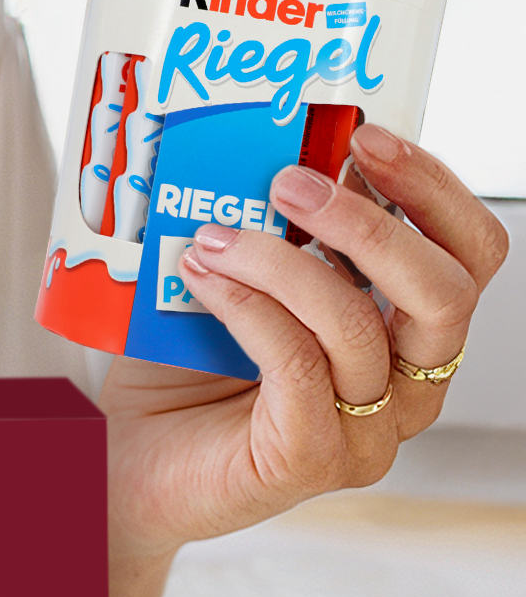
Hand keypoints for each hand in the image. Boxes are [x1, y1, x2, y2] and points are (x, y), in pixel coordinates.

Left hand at [105, 125, 508, 555]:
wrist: (127, 456)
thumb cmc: (182, 368)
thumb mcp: (243, 278)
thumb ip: (280, 226)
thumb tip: (288, 147)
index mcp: (406, 334)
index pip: (470, 255)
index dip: (432, 188)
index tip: (366, 135)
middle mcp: (405, 387)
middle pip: (446, 293)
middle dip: (368, 222)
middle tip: (288, 180)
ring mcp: (365, 433)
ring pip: (357, 325)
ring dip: (279, 261)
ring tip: (210, 234)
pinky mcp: (309, 460)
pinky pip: (298, 366)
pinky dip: (247, 307)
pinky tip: (200, 278)